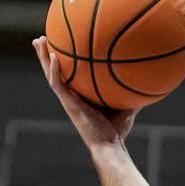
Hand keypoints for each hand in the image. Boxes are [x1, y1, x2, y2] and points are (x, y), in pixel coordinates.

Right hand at [33, 37, 136, 151]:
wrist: (109, 146)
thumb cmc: (116, 132)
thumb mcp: (126, 108)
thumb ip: (131, 94)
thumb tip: (145, 80)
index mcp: (79, 97)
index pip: (67, 76)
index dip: (61, 63)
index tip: (59, 46)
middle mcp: (70, 97)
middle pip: (54, 72)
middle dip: (46, 55)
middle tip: (41, 39)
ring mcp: (68, 100)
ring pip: (50, 75)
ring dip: (43, 58)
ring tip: (38, 41)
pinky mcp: (69, 104)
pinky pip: (58, 84)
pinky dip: (54, 70)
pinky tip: (53, 56)